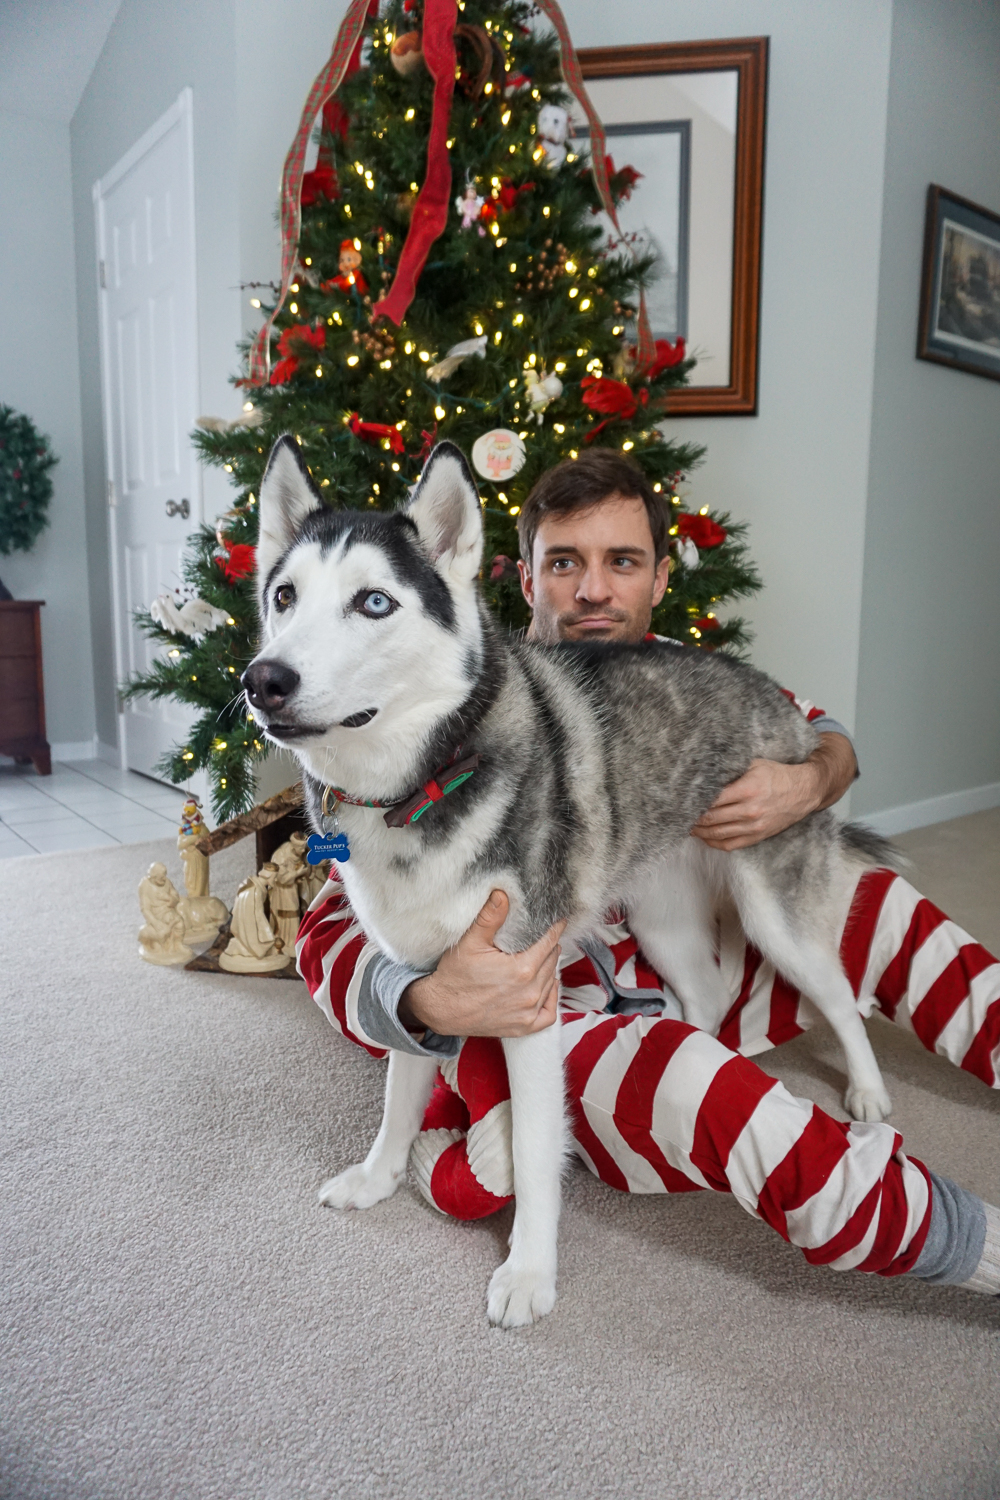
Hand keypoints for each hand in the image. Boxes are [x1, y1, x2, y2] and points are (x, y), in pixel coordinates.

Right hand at [399, 891, 564, 1037]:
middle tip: (542, 938)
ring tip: (539, 958)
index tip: (556, 921)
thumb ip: (490, 917)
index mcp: (521, 969)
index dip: (554, 928)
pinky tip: (543, 987)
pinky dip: (550, 999)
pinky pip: (549, 1013)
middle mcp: (529, 993)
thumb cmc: (455, 976)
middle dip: (549, 947)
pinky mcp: (524, 1027)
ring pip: (551, 983)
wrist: (441, 1009)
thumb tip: (503, 894)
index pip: (549, 942)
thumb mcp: (470, 942)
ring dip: (548, 969)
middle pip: (551, 961)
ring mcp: (527, 1012)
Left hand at [690, 732, 856, 850]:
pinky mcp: (758, 836)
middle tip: (678, 813)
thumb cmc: (778, 775)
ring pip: (717, 833)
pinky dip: (713, 842)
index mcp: (747, 789)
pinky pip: (729, 844)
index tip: (681, 800)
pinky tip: (704, 836)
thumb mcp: (754, 764)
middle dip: (692, 817)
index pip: (711, 799)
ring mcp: (754, 826)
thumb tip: (703, 771)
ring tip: (687, 825)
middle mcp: (750, 810)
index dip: (693, 802)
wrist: (805, 791)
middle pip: (711, 818)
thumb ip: (730, 769)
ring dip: (699, 831)